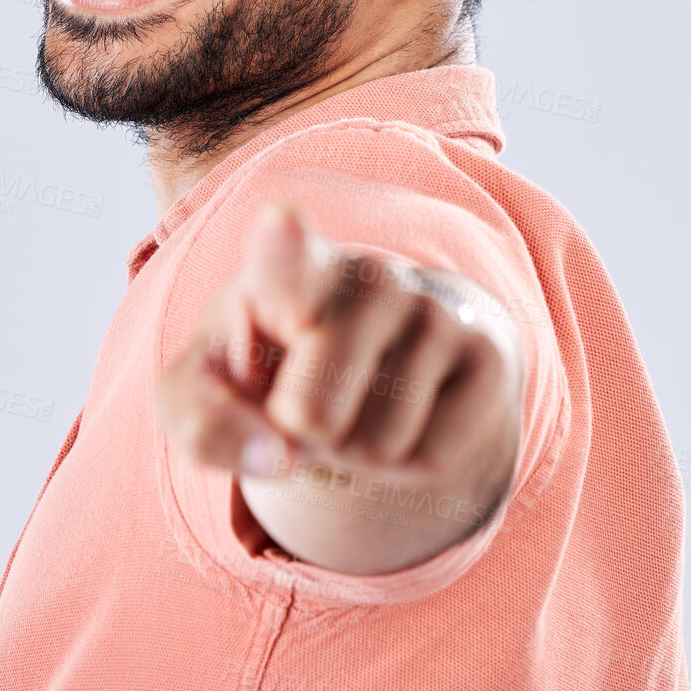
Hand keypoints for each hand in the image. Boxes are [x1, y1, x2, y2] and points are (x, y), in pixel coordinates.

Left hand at [154, 200, 525, 573]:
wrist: (364, 352)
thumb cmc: (267, 367)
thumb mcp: (206, 391)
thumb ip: (203, 425)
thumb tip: (275, 459)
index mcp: (285, 269)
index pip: (282, 255)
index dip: (281, 246)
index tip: (280, 223)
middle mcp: (367, 276)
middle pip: (311, 414)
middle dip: (299, 436)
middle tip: (304, 401)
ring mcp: (434, 310)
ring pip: (375, 447)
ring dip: (353, 453)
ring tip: (356, 401)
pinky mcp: (487, 354)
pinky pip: (432, 457)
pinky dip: (403, 467)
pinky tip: (402, 415)